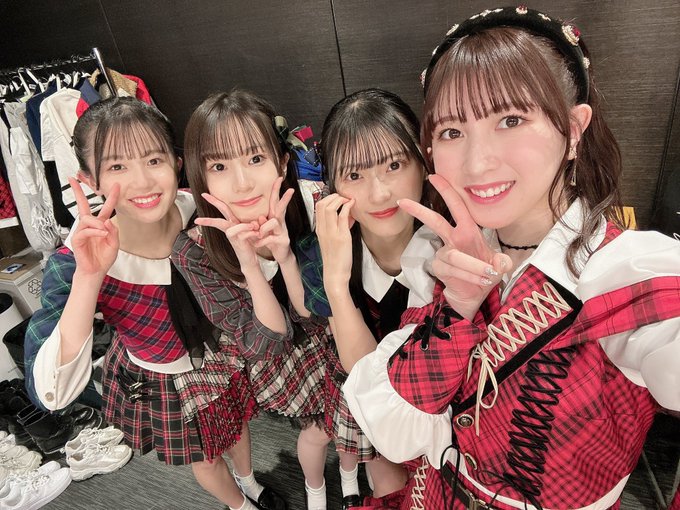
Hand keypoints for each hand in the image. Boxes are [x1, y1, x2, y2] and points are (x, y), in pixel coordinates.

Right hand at [69, 177, 119, 277]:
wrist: (96, 270)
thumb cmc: (103, 257)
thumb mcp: (114, 243)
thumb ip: (113, 231)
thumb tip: (107, 221)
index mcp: (100, 225)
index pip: (106, 207)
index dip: (111, 196)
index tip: (116, 185)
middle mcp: (89, 226)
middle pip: (82, 205)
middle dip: (78, 192)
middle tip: (73, 179)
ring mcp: (81, 231)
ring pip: (87, 219)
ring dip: (97, 224)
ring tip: (104, 232)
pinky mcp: (77, 239)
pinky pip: (85, 231)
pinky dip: (95, 232)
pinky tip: (102, 235)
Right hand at [195, 193, 259, 270]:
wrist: (250, 259)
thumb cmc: (250, 242)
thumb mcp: (252, 228)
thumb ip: (252, 221)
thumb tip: (259, 214)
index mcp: (232, 223)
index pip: (223, 209)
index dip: (214, 201)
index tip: (204, 194)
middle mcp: (230, 228)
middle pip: (219, 217)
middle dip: (212, 207)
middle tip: (203, 200)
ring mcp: (232, 236)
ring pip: (231, 228)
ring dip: (243, 226)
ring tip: (254, 227)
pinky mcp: (238, 243)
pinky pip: (242, 235)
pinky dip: (250, 233)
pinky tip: (257, 234)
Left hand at [252, 177, 295, 262]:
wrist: (280, 254)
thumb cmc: (270, 240)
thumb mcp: (262, 230)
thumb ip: (259, 223)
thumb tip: (260, 217)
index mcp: (274, 217)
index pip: (274, 201)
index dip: (276, 190)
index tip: (279, 178)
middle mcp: (280, 222)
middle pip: (281, 207)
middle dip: (285, 198)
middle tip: (291, 190)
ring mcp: (283, 231)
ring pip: (274, 222)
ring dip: (263, 228)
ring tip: (258, 235)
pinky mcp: (282, 240)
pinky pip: (270, 238)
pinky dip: (261, 242)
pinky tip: (257, 245)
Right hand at [315, 193, 354, 291]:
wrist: (335, 273)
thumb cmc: (335, 258)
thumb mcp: (331, 240)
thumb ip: (336, 227)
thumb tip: (346, 215)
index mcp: (319, 230)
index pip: (318, 207)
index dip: (328, 199)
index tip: (337, 200)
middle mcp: (323, 229)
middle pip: (322, 204)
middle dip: (334, 196)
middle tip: (343, 198)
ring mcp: (332, 232)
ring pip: (331, 207)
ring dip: (340, 200)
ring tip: (347, 201)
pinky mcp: (342, 236)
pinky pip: (342, 216)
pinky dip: (348, 207)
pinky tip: (352, 205)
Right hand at [398, 174, 511, 319]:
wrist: (475, 294)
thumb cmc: (485, 273)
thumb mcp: (499, 266)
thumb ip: (502, 263)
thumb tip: (500, 263)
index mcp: (468, 230)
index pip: (457, 206)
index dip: (446, 191)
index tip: (434, 177)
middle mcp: (454, 239)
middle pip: (435, 221)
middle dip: (420, 210)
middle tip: (404, 202)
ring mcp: (445, 253)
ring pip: (454, 256)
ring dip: (473, 266)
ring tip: (488, 274)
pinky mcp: (440, 268)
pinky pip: (453, 270)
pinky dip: (469, 276)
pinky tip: (480, 281)